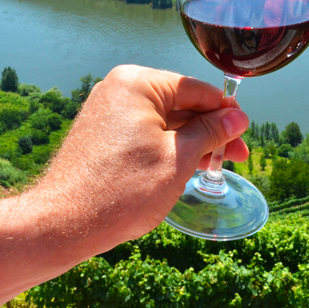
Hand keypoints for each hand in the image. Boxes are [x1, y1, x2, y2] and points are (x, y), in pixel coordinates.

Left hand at [28, 65, 249, 253]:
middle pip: (180, 104)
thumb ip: (211, 132)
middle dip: (210, 131)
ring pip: (164, 122)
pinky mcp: (102, 134)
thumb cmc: (122, 190)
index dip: (225, 113)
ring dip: (190, 142)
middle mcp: (119, 89)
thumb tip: (238, 117)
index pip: (196, 89)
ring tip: (212, 167)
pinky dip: (167, 148)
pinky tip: (185, 167)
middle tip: (236, 158)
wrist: (64, 224)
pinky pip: (144, 133)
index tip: (244, 134)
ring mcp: (108, 112)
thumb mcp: (179, 158)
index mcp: (137, 83)